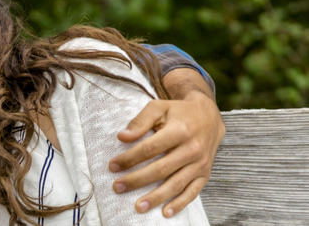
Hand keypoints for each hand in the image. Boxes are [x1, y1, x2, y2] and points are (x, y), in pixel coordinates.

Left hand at [108, 90, 224, 216]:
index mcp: (179, 130)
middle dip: (137, 180)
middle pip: (161, 169)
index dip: (130, 158)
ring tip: (138, 206)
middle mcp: (192, 149)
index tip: (113, 166)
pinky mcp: (205, 173)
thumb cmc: (178, 112)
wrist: (209, 116)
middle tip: (118, 187)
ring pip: (176, 184)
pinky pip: (193, 192)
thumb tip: (122, 137)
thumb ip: (140, 121)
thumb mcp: (158, 108)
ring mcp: (200, 163)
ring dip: (156, 197)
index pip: (150, 148)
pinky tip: (165, 212)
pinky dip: (180, 204)